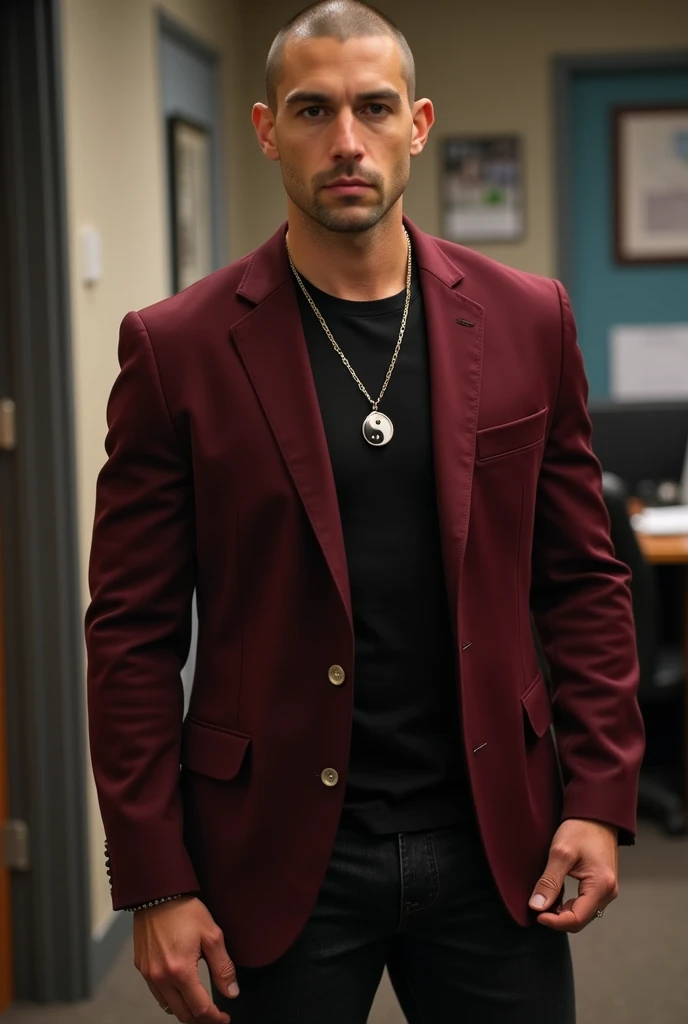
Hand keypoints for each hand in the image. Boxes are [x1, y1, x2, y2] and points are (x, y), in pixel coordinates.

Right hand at [134, 896, 238, 1022]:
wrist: (157, 893)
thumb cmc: (184, 910)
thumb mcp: (212, 935)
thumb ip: (223, 967)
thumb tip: (231, 992)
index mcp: (180, 971)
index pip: (200, 1008)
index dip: (215, 1017)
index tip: (224, 1018)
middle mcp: (161, 977)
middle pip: (183, 1014)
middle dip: (201, 1019)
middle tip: (214, 1015)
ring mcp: (149, 974)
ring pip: (168, 1007)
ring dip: (185, 1010)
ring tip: (200, 1005)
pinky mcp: (142, 967)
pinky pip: (157, 993)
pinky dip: (170, 999)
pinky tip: (181, 990)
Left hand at [528, 818, 618, 931]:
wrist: (597, 815)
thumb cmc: (581, 829)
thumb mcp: (561, 853)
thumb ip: (549, 881)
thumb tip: (537, 906)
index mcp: (601, 887)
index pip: (576, 919)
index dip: (554, 922)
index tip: (536, 914)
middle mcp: (608, 893)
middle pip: (580, 920)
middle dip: (557, 919)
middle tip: (537, 907)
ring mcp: (606, 890)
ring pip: (582, 914)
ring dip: (562, 913)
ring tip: (544, 901)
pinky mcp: (601, 886)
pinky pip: (585, 904)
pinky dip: (568, 905)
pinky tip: (555, 897)